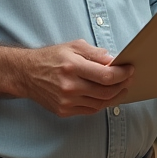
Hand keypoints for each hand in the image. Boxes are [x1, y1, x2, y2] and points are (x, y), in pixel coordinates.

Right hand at [18, 40, 133, 116]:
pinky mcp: (64, 111)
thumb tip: (114, 60)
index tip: (130, 69)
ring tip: (122, 87)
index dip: (122, 74)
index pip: (106, 75)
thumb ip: (95, 53)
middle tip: (129, 78)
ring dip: (115, 96)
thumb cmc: (51, 58)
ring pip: (100, 104)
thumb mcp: (73, 46)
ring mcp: (66, 101)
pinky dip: (102, 103)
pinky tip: (107, 96)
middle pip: (106, 92)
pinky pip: (90, 110)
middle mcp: (69, 86)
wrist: (26, 74)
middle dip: (122, 85)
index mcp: (72, 67)